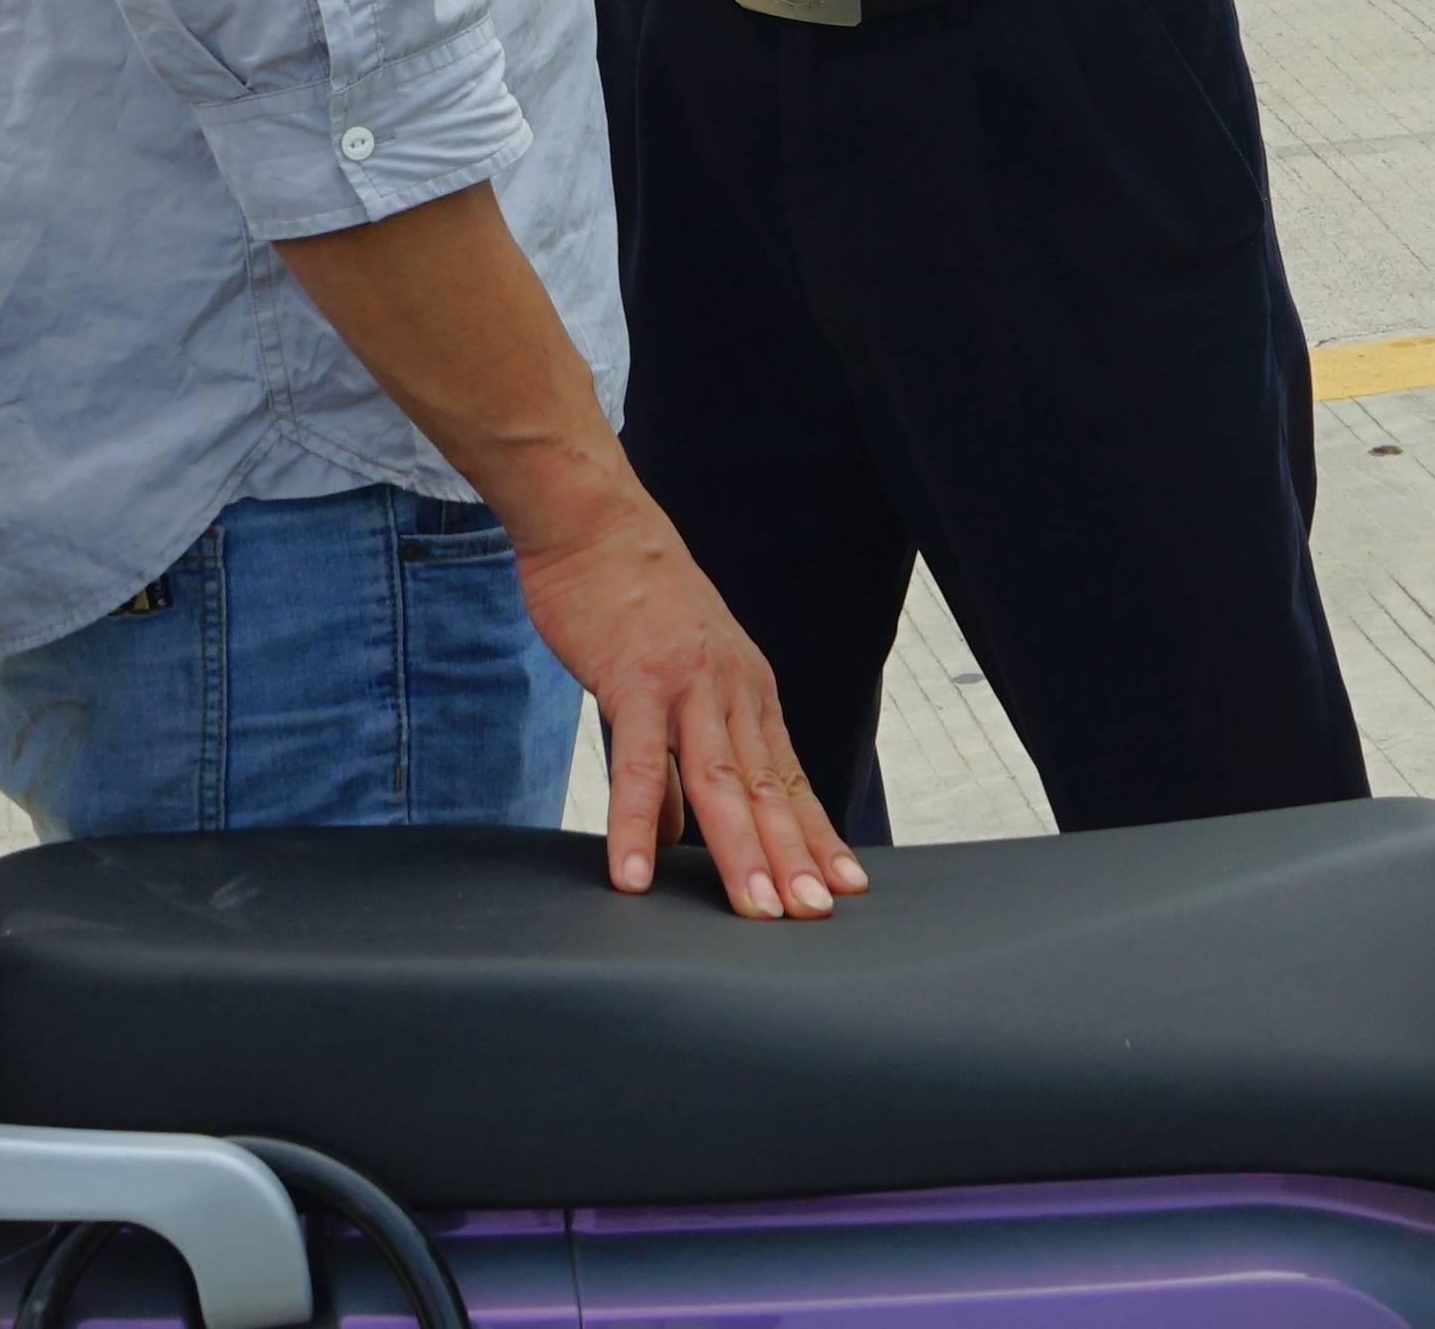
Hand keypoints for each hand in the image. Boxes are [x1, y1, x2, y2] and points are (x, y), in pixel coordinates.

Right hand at [260, 181, 859, 919]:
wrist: (590, 517)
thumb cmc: (628, 594)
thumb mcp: (672, 668)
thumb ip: (683, 746)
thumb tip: (682, 826)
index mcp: (744, 686)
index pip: (786, 776)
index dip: (814, 834)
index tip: (844, 886)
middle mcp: (729, 688)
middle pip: (766, 788)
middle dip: (793, 859)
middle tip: (814, 917)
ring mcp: (686, 685)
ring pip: (721, 782)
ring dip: (738, 854)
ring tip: (754, 914)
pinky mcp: (632, 680)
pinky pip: (637, 764)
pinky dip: (638, 821)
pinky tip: (635, 873)